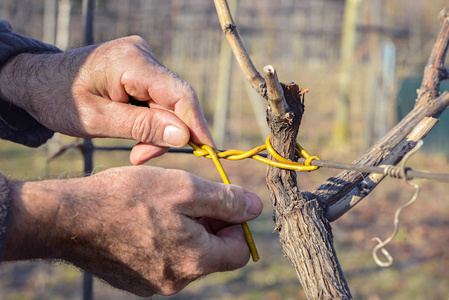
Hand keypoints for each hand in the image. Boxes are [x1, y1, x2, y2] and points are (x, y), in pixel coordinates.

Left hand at [0, 36, 213, 163]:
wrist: (37, 82)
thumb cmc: (60, 100)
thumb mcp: (99, 121)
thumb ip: (143, 127)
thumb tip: (185, 136)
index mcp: (131, 62)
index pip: (179, 94)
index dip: (196, 124)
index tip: (208, 151)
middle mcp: (142, 54)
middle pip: (174, 100)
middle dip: (167, 133)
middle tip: (143, 157)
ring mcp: (141, 59)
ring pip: (167, 102)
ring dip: (157, 130)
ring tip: (136, 151)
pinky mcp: (139, 68)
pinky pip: (157, 98)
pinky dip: (150, 120)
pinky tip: (135, 132)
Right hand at [3, 166, 262, 295]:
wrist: (69, 218)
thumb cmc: (128, 198)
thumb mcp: (185, 188)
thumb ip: (226, 200)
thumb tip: (255, 208)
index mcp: (196, 260)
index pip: (239, 251)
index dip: (235, 224)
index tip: (219, 203)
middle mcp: (178, 281)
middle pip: (213, 254)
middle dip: (210, 225)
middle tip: (189, 198)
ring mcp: (154, 284)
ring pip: (188, 256)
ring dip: (186, 231)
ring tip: (163, 206)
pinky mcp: (135, 281)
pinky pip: (164, 261)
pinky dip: (164, 241)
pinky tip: (144, 221)